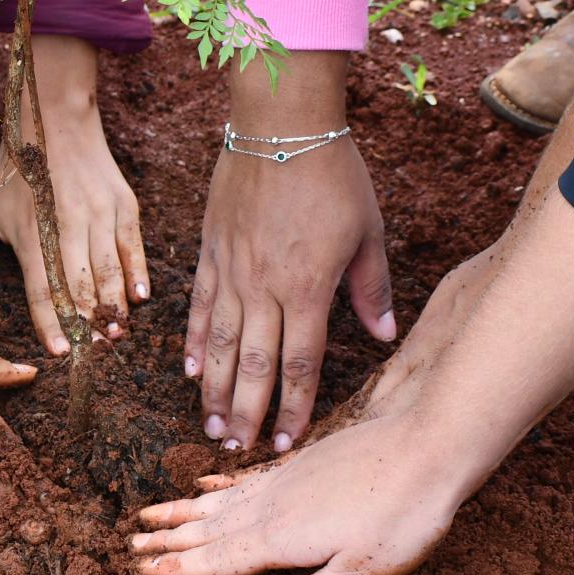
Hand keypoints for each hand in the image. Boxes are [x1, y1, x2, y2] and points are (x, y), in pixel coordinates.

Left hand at [0, 34, 147, 353]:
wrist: (52, 119)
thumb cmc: (13, 171)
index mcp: (32, 234)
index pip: (42, 289)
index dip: (51, 323)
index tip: (60, 352)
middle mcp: (67, 226)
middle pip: (81, 286)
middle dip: (89, 322)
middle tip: (97, 351)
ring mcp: (98, 215)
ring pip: (109, 271)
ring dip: (115, 305)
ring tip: (118, 334)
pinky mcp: (122, 205)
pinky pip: (133, 247)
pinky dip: (137, 274)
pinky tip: (140, 299)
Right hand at [127, 411, 471, 574]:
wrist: (428, 445)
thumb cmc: (402, 517)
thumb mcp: (360, 573)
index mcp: (280, 539)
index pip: (217, 559)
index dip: (179, 568)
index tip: (142, 569)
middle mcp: (272, 507)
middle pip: (209, 527)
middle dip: (169, 538)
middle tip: (130, 542)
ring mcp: (285, 480)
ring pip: (220, 500)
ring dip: (184, 510)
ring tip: (151, 512)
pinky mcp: (303, 463)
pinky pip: (245, 476)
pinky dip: (219, 483)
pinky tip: (206, 482)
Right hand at [188, 54, 394, 452]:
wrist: (279, 122)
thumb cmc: (332, 173)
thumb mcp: (367, 231)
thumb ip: (371, 289)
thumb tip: (384, 337)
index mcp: (307, 288)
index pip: (301, 365)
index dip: (295, 408)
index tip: (289, 442)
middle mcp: (264, 287)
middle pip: (254, 366)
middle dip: (247, 414)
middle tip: (239, 452)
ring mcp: (231, 271)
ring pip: (219, 345)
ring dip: (215, 392)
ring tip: (211, 427)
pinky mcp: (210, 251)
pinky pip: (199, 308)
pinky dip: (194, 343)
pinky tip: (189, 373)